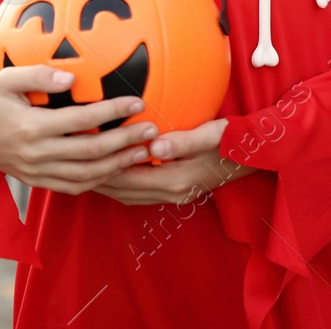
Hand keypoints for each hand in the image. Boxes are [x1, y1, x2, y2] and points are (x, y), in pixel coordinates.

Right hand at [0, 65, 156, 193]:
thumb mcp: (7, 78)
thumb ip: (39, 75)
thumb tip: (72, 79)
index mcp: (31, 127)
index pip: (81, 120)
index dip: (111, 111)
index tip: (137, 102)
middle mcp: (36, 154)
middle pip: (90, 152)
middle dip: (124, 141)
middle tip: (151, 129)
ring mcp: (37, 172)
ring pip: (86, 176)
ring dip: (118, 165)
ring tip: (143, 152)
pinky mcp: (37, 182)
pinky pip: (73, 187)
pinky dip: (99, 182)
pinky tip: (117, 169)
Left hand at [93, 119, 253, 205]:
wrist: (257, 156)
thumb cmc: (234, 141)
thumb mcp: (212, 135)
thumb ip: (183, 141)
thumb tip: (154, 145)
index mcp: (176, 180)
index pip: (129, 178)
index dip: (104, 168)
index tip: (83, 155)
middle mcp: (172, 192)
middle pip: (124, 191)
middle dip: (98, 180)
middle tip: (73, 166)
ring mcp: (175, 194)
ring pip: (130, 195)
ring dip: (108, 184)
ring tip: (86, 171)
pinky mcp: (178, 190)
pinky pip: (141, 192)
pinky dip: (124, 184)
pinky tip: (115, 172)